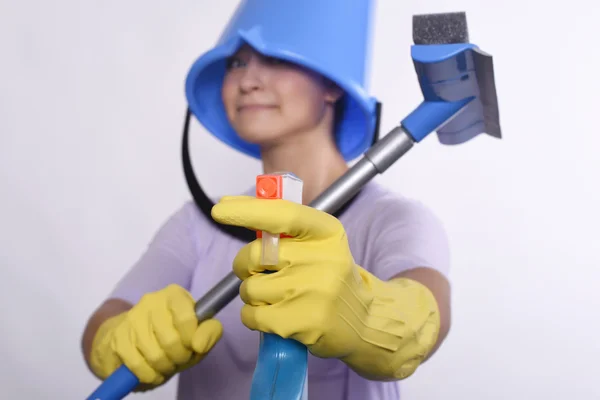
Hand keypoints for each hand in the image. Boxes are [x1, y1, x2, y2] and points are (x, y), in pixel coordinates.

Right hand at [90, 284, 221, 387]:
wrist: (131, 342)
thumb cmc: (171, 337)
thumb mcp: (197, 335)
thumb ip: (209, 333)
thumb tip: (200, 343)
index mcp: (175, 295)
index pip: (187, 319)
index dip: (191, 340)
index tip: (192, 346)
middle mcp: (152, 301)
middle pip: (172, 341)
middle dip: (179, 357)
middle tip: (177, 357)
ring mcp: (132, 318)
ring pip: (155, 355)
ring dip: (163, 367)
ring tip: (164, 363)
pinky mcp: (117, 337)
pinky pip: (137, 365)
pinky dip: (148, 375)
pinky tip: (150, 370)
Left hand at [212, 196, 439, 379]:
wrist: (364, 320)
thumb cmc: (330, 276)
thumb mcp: (319, 244)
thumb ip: (284, 229)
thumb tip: (231, 207)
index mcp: (327, 233)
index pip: (282, 214)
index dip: (247, 210)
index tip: (220, 209)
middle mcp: (322, 259)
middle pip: (255, 255)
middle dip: (245, 264)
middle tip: (258, 272)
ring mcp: (313, 292)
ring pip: (250, 288)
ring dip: (252, 293)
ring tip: (276, 297)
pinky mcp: (302, 323)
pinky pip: (252, 315)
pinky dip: (253, 316)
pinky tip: (275, 316)